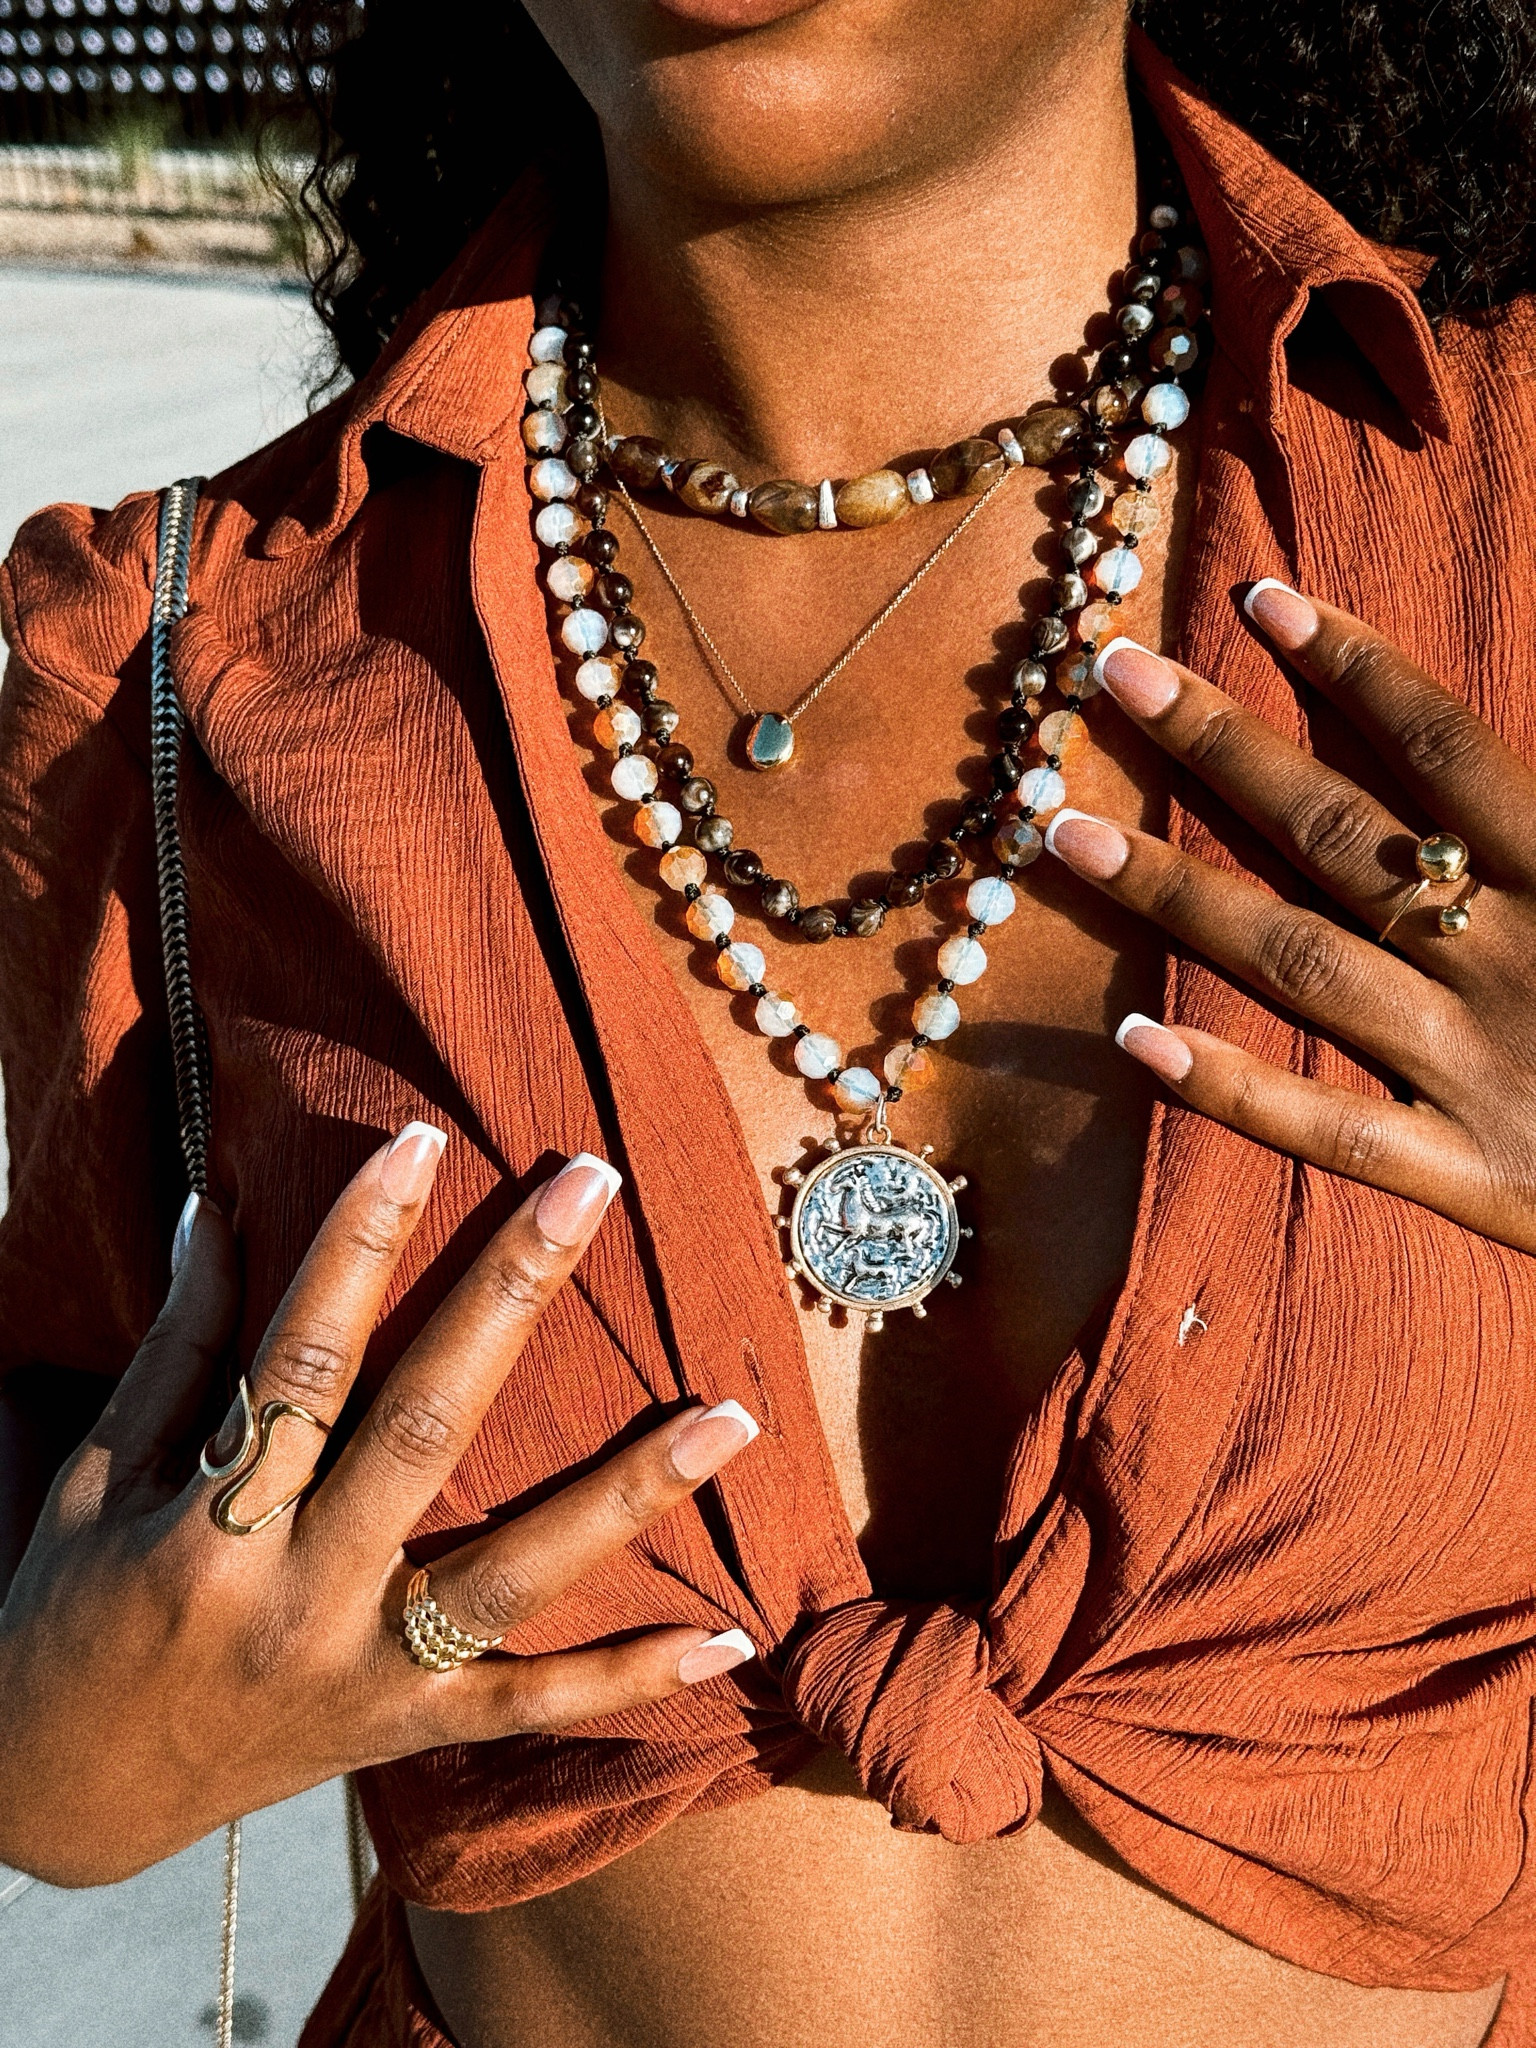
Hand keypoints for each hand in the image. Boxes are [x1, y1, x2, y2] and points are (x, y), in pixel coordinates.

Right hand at [0, 1134, 758, 1886]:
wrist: (51, 1799)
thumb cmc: (67, 1614)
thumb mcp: (96, 1474)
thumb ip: (175, 1347)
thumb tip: (223, 1210)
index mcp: (209, 1527)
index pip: (302, 1358)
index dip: (360, 1243)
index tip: (421, 1142)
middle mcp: (299, 1599)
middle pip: (428, 1431)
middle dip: (512, 1297)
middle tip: (590, 1186)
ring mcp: (364, 1675)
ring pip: (515, 1577)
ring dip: (629, 1496)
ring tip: (731, 1417)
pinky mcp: (404, 1733)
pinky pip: (530, 1710)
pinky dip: (629, 1681)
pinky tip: (726, 1638)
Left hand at [1043, 581, 1535, 1253]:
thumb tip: (1476, 760)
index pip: (1444, 745)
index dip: (1352, 665)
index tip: (1256, 597)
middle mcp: (1514, 954)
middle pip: (1340, 834)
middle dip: (1220, 747)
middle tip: (1110, 671)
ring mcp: (1482, 1067)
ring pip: (1301, 962)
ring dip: (1177, 895)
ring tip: (1064, 833)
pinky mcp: (1473, 1177)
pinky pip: (1331, 1131)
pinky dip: (1229, 1087)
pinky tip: (1130, 1036)